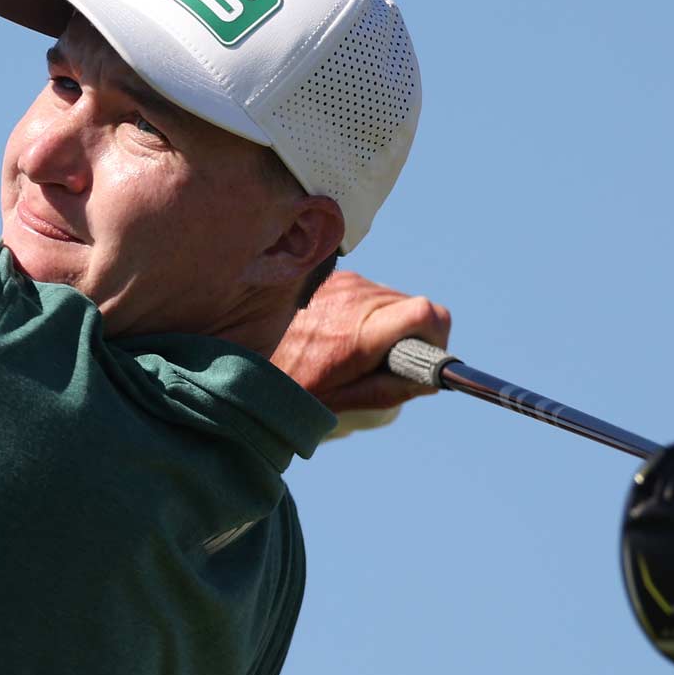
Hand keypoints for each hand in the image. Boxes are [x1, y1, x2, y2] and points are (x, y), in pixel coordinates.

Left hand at [270, 271, 451, 413]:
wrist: (235, 352)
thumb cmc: (287, 384)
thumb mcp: (341, 399)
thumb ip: (391, 389)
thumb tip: (432, 380)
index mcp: (361, 334)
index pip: (429, 315)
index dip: (438, 338)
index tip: (425, 358)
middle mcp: (356, 298)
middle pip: (415, 309)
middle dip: (410, 337)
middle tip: (380, 364)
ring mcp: (344, 282)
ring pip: (393, 300)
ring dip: (385, 325)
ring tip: (351, 350)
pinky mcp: (333, 275)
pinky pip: (369, 292)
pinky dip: (365, 313)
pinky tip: (337, 332)